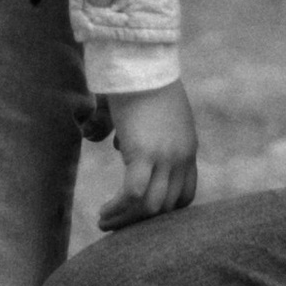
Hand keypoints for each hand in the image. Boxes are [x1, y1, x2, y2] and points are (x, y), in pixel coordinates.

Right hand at [99, 79, 197, 228]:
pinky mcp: (145, 152)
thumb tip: (98, 136)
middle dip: (141, 221)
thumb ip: (124, 129)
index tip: (140, 213)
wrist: (140, 61)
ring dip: (127, 220)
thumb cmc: (135, 78)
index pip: (184, 193)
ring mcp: (166, 156)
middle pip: (167, 206)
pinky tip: (103, 212)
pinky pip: (133, 195)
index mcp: (186, 147)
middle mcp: (181, 156)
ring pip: (151, 207)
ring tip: (105, 223)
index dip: (162, 209)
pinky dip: (119, 209)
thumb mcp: (139, 112)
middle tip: (117, 225)